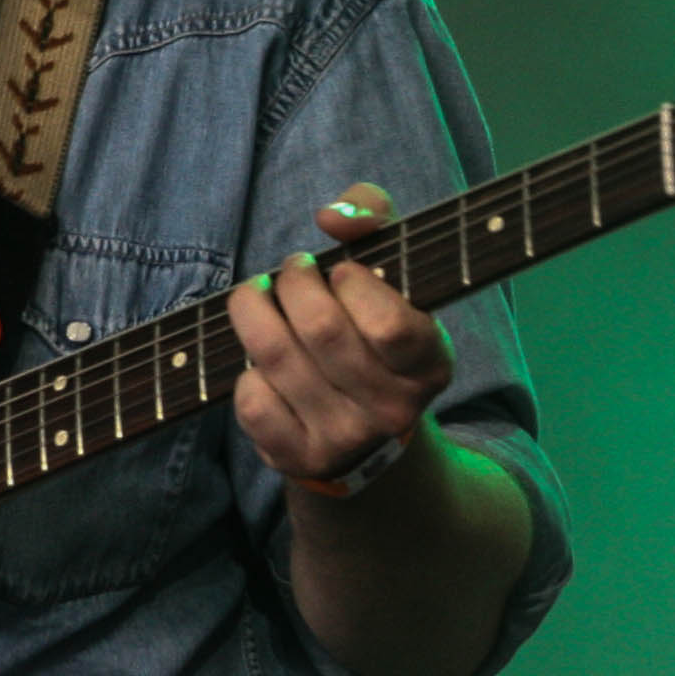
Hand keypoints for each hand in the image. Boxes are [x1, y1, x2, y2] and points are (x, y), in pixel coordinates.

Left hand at [226, 184, 453, 489]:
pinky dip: (246, 371)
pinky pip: (253, 402)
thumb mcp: (393, 269)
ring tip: (257, 297)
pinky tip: (261, 363)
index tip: (342, 270)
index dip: (354, 284)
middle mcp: (393, 409)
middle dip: (292, 283)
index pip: (390, 325)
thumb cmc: (372, 328)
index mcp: (428, 364)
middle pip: (321, 330)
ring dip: (253, 313)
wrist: (366, 436)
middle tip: (291, 271)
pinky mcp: (297, 459)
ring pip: (277, 358)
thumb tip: (333, 217)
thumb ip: (374, 216)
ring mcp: (345, 439)